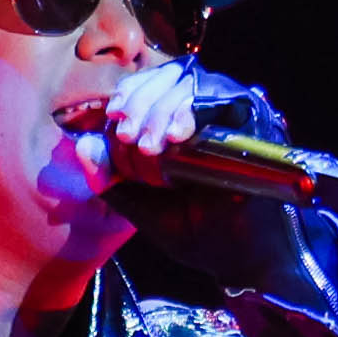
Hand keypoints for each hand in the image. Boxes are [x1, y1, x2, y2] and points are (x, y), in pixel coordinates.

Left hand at [57, 58, 309, 294]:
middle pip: (169, 76)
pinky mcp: (253, 120)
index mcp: (184, 124)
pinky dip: (190, 112)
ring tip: (149, 146)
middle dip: (140, 101)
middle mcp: (210, 112)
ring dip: (161, 109)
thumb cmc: (196, 233)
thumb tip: (84, 143)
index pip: (154, 84)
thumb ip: (110, 178)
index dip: (131, 92)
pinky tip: (175, 139)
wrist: (237, 260)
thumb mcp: (141, 204)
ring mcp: (234, 113)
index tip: (113, 115)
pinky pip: (218, 99)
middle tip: (128, 135)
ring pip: (190, 84)